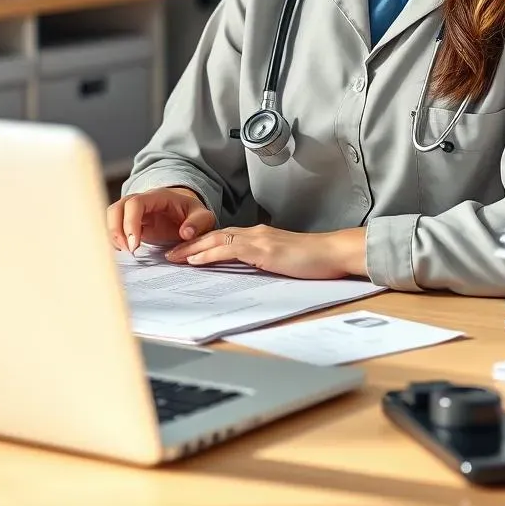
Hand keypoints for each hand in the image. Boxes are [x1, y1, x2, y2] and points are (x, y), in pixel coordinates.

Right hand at [107, 187, 215, 252]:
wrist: (187, 212)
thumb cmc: (193, 213)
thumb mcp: (204, 216)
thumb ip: (199, 223)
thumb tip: (185, 233)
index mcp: (157, 197)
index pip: (134, 203)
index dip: (130, 223)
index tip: (135, 245)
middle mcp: (140, 202)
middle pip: (116, 208)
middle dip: (116, 230)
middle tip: (128, 252)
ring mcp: (132, 212)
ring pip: (111, 217)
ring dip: (113, 236)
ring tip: (127, 253)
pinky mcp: (129, 224)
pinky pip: (114, 228)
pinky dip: (114, 240)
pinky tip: (124, 252)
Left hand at [165, 225, 365, 280]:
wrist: (334, 253)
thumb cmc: (314, 260)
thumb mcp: (283, 260)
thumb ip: (264, 262)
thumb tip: (248, 272)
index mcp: (260, 237)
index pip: (225, 238)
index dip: (203, 244)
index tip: (185, 252)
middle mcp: (257, 233)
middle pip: (216, 235)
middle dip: (191, 244)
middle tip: (170, 254)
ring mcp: (260, 239)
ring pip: (218, 239)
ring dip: (194, 248)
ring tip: (175, 257)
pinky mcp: (264, 249)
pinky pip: (231, 249)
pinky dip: (210, 253)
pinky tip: (197, 260)